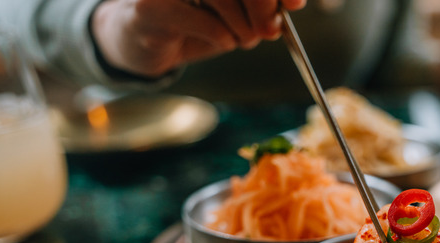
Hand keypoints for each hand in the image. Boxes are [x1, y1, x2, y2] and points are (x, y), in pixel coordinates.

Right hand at [91, 0, 305, 77]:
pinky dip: (221, 36)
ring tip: (244, 40)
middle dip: (263, 6)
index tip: (296, 5)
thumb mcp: (236, 12)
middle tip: (271, 31)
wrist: (144, 39)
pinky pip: (201, 20)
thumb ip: (262, 5)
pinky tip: (223, 42)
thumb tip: (294, 4)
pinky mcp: (149, 6)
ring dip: (243, 26)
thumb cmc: (195, 20)